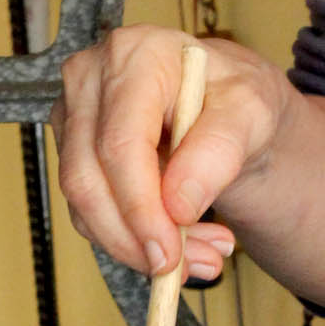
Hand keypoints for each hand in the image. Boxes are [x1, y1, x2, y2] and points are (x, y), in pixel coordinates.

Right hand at [51, 25, 290, 279]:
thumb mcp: (252, 114)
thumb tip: (178, 206)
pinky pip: (88, 212)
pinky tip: (179, 243)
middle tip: (184, 270)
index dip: (140, 207)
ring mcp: (73, 115)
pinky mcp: (72, 151)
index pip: (120, 144)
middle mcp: (90, 79)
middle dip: (134, 238)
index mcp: (135, 55)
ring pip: (83, 203)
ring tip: (200, 257)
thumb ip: (218, 153)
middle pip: (88, 179)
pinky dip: (129, 240)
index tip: (169, 253)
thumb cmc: (238, 99)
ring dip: (136, 246)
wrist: (227, 107)